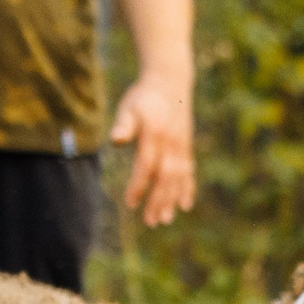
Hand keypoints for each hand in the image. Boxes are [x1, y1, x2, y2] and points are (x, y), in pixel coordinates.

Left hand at [111, 73, 194, 226]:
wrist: (170, 81)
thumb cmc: (143, 96)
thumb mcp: (129, 106)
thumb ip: (124, 124)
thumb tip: (115, 139)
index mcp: (154, 134)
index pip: (146, 165)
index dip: (138, 185)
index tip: (130, 203)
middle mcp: (171, 143)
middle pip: (165, 177)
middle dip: (159, 201)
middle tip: (151, 222)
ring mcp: (181, 146)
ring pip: (178, 177)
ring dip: (172, 200)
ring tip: (166, 220)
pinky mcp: (186, 147)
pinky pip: (188, 171)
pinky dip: (187, 188)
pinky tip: (185, 205)